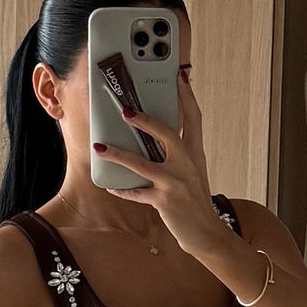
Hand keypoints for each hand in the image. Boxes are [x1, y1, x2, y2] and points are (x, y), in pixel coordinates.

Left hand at [93, 69, 221, 257]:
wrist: (206, 232)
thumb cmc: (195, 200)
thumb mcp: (194, 172)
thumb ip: (180, 152)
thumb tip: (156, 134)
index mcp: (195, 153)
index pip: (193, 117)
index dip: (187, 95)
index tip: (179, 74)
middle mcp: (187, 164)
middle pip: (166, 134)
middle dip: (145, 121)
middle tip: (125, 111)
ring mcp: (175, 183)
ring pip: (142, 164)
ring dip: (118, 155)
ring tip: (100, 147)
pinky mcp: (165, 201)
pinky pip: (137, 193)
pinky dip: (122, 190)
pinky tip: (110, 186)